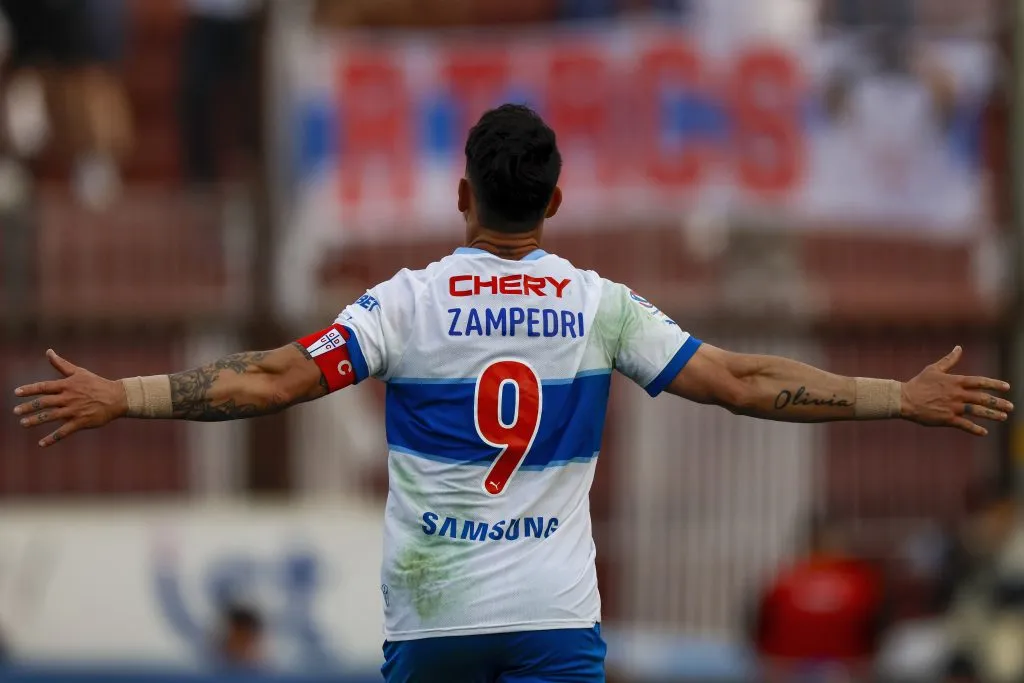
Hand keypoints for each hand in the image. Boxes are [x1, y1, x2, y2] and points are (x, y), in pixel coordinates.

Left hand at [12, 349, 127, 446]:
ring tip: (23, 424)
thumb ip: (61, 364)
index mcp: (67, 385)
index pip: (44, 387)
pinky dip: (52, 438)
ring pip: (51, 416)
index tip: (16, 392)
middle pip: (44, 402)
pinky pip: (64, 431)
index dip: (30, 389)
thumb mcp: (79, 372)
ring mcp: (74, 411)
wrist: (117, 397)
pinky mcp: (81, 422)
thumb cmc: (97, 383)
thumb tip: (48, 351)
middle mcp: (69, 398)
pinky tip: (41, 443)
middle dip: (29, 407)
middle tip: (16, 411)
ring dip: (36, 420)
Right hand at [901, 346, 1012, 436]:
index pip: (979, 382)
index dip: (994, 384)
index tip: (1007, 387)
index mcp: (955, 381)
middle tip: (1011, 406)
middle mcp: (957, 394)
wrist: (905, 400)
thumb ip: (949, 360)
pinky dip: (975, 429)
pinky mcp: (947, 419)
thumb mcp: (934, 369)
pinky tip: (984, 432)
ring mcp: (953, 407)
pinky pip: (964, 425)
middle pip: (982, 398)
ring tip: (1003, 417)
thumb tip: (959, 347)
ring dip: (992, 414)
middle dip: (998, 402)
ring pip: (977, 411)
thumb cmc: (919, 383)